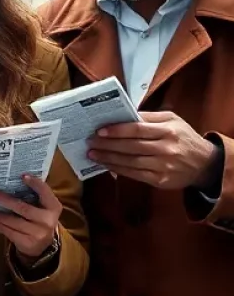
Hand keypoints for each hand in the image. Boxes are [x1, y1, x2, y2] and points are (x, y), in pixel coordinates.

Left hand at [0, 175, 61, 261]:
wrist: (43, 246)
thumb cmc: (38, 218)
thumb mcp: (41, 207)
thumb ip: (31, 195)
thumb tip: (5, 179)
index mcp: (53, 207)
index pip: (45, 193)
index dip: (35, 184)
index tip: (22, 175)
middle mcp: (47, 221)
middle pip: (22, 208)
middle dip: (1, 199)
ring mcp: (37, 234)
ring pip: (10, 221)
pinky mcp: (26, 243)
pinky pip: (6, 231)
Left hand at [88, 111, 222, 190]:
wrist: (205, 164)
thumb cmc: (184, 137)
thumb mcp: (172, 120)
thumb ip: (148, 117)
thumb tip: (122, 115)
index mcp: (168, 131)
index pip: (137, 130)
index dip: (117, 130)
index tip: (100, 131)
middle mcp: (166, 149)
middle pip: (131, 147)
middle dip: (107, 145)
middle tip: (89, 142)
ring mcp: (163, 166)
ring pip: (130, 162)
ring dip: (108, 159)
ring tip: (93, 154)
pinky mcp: (160, 180)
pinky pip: (135, 174)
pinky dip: (118, 170)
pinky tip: (106, 165)